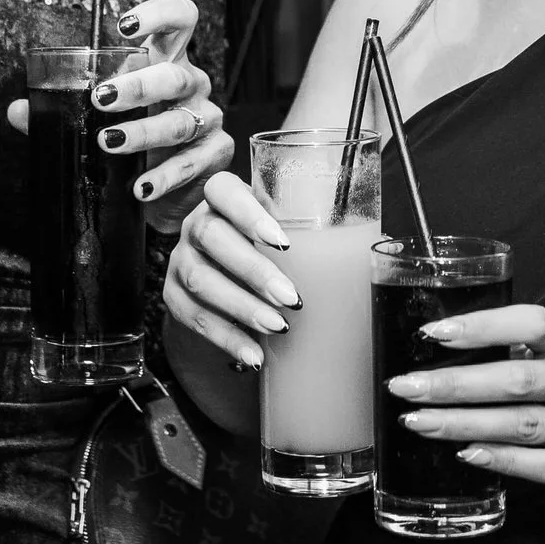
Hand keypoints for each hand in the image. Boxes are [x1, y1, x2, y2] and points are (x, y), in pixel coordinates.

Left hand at [1, 0, 229, 230]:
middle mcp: (192, 85)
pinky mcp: (216, 154)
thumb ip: (61, 113)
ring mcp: (208, 119)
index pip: (180, 21)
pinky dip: (163, 176)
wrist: (170, 193)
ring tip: (108, 142)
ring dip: (142, 132)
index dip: (159, 14)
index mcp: (167, 63)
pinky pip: (192, 162)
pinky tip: (140, 186)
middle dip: (138, 86)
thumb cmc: (137, 144)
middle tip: (101, 99)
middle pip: (175, 74)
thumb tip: (17, 110)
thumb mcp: (101, 121)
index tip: (124, 25)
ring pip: (179, 121)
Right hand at [161, 170, 299, 370]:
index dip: (249, 213)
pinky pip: (194, 317)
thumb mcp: (280, 226)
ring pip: (200, 280)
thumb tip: (371, 245)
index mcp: (221, 197)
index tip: (283, 241)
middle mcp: (194, 224)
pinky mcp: (173, 296)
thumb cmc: (265, 246)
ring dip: (242, 307)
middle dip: (253, 270)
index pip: (222, 190)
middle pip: (212, 237)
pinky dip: (227, 338)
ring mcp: (180, 260)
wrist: (225, 277)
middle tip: (291, 297)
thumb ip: (303, 227)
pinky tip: (254, 353)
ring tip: (279, 326)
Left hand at [387, 305, 544, 485]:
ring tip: (418, 421)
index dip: (483, 326)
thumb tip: (449, 342)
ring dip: (463, 423)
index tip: (435, 333)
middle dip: (453, 384)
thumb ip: (527, 343)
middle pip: (514, 381)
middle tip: (405, 386)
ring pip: (519, 424)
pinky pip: (539, 465)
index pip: (532, 324)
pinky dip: (500, 459)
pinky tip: (465, 453)